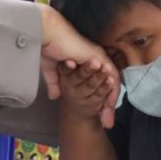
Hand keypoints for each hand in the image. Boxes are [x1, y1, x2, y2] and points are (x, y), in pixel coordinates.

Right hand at [38, 4, 119, 128]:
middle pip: (106, 86)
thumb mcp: (52, 71)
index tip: (97, 117)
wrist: (48, 35)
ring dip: (111, 103)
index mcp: (85, 62)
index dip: (98, 101)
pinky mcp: (98, 58)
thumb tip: (54, 97)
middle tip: (107, 124)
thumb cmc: (48, 48)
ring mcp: (98, 58)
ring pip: (111, 83)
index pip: (96, 84)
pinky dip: (112, 91)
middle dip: (106, 107)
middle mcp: (94, 60)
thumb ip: (54, 83)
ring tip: (108, 120)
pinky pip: (112, 77)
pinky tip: (110, 105)